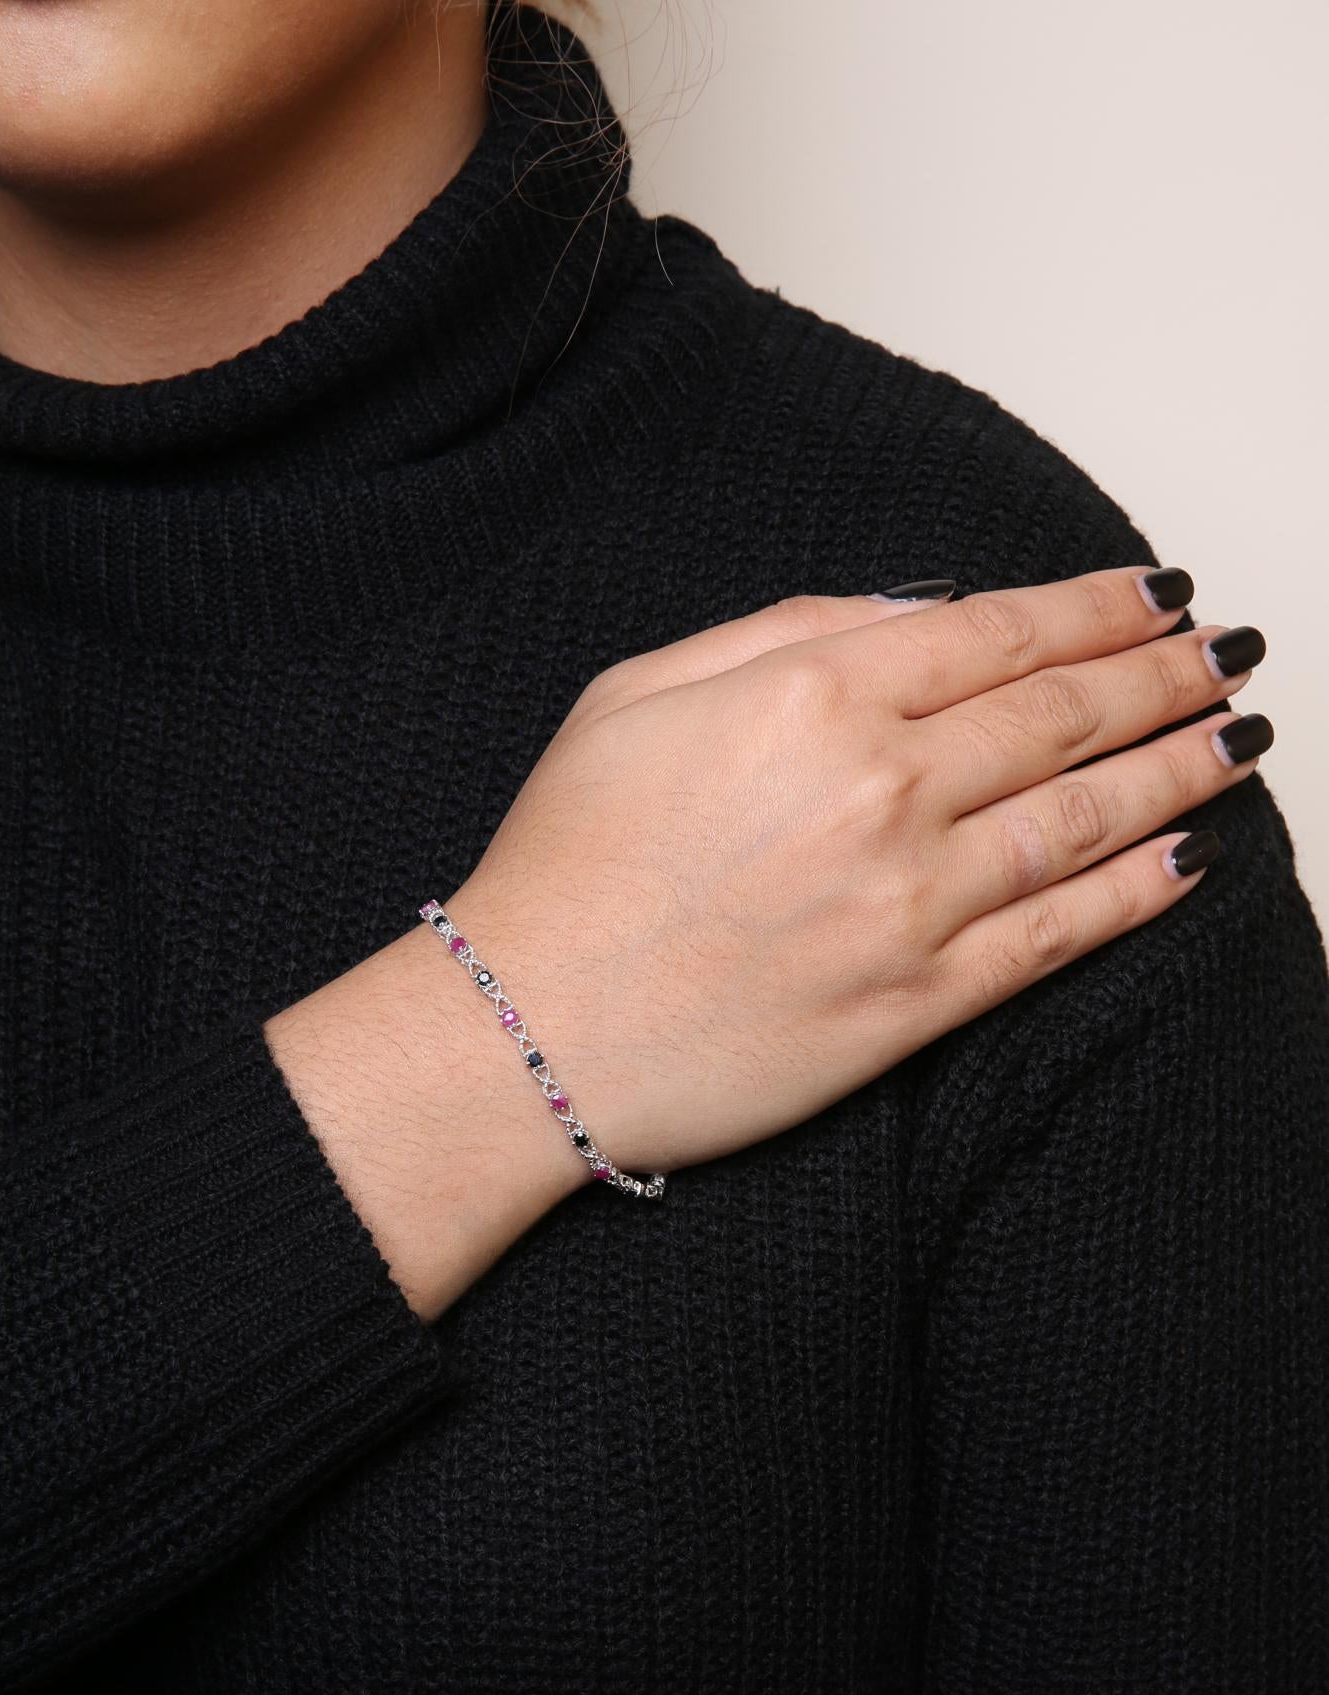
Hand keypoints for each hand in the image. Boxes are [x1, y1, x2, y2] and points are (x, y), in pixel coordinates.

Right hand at [439, 566, 1268, 1178]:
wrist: (526, 1030)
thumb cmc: (566, 859)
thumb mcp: (638, 690)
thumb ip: (786, 631)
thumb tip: (920, 613)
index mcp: (811, 694)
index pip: (1001, 632)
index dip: (1099, 607)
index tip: (1156, 593)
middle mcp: (880, 788)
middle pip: (1063, 713)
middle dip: (1162, 674)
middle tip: (1223, 652)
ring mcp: (907, 901)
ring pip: (1085, 817)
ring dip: (1179, 768)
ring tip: (1239, 735)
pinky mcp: (916, 1003)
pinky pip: (1056, 935)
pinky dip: (1136, 892)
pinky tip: (1192, 858)